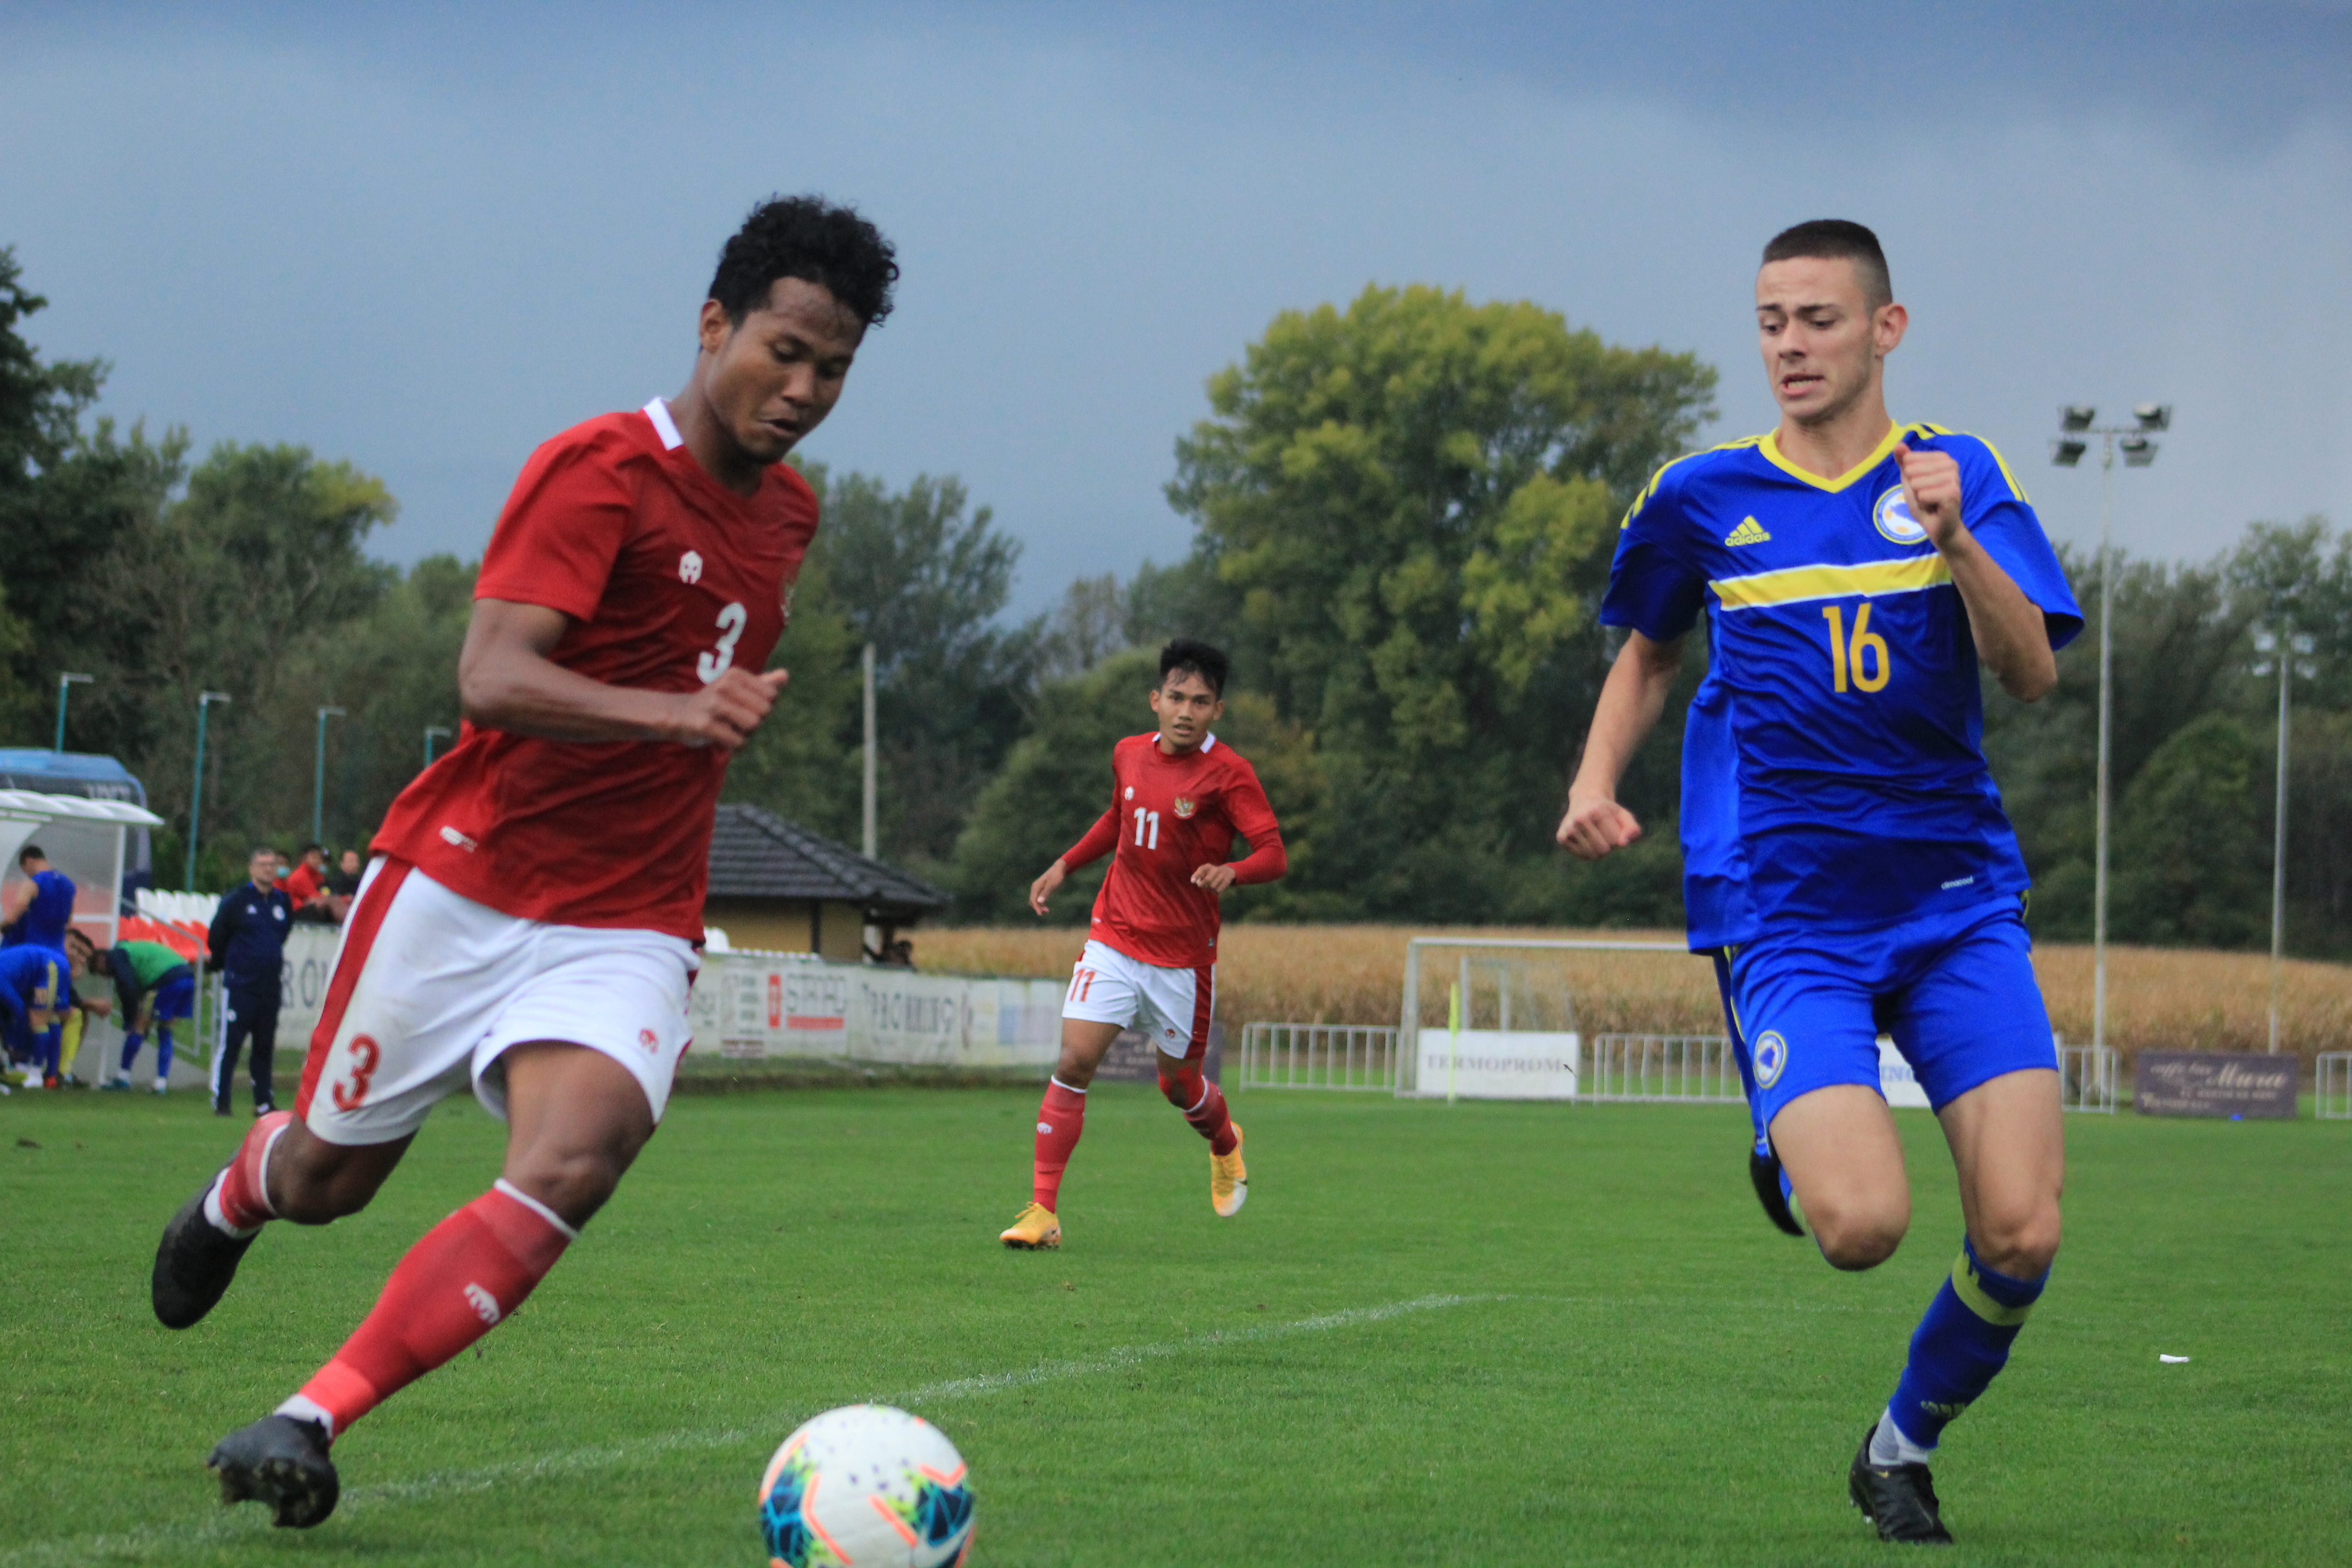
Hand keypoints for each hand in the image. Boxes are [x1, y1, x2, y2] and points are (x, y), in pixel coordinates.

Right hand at [665, 668, 788, 750]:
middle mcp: (724, 685)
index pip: (771, 695)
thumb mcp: (738, 688)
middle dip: (756, 721)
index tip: (745, 708)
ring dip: (746, 733)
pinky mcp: (705, 725)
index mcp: (735, 674)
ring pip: (753, 725)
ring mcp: (714, 705)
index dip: (763, 707)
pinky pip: (737, 741)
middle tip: (737, 721)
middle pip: (765, 711)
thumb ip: (763, 683)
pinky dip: (735, 745)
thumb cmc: (715, 702)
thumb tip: (785, 675)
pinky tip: (723, 738)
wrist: (678, 714)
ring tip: (730, 728)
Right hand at [1029, 859, 1067, 916]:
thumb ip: (1045, 893)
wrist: (1060, 868)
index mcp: (1036, 886)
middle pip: (1032, 901)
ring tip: (1047, 910)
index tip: (1041, 914)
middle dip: (1037, 907)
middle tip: (1046, 912)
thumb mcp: (1052, 885)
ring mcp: (1038, 888)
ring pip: (1035, 900)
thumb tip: (1039, 902)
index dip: (1036, 908)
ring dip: (1039, 906)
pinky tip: (1046, 907)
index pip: (1033, 900)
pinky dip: (1041, 903)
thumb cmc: (1057, 876)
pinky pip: (1038, 898)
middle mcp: (1035, 887)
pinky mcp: (1041, 888)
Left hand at [1190, 863, 1237, 894]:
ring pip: (1212, 886)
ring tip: (1209, 886)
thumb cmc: (1210, 873)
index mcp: (1208, 866)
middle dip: (1202, 885)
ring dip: (1209, 889)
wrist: (1227, 871)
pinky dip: (1215, 891)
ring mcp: (1222, 875)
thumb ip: (1196, 875)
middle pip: (1207, 880)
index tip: (1192, 881)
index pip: (1201, 870)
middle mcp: (1215, 869)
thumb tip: (1193, 881)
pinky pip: (1218, 890)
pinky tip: (1215, 888)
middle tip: (1201, 885)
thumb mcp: (1203, 871)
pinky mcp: (1227, 881)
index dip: (1196, 875)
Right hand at [1556, 791, 1642, 860]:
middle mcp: (1580, 818)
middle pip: (1603, 850)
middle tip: (1604, 834)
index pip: (1615, 841)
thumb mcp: (1624, 816)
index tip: (1612, 828)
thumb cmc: (1608, 812)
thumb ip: (1632, 829)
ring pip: (1592, 855)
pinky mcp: (1561, 837)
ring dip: (1598, 851)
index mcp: (1597, 811)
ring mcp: (1569, 828)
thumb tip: (1624, 844)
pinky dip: (1587, 853)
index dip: (1618, 839)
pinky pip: (1581, 856)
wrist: (1584, 800)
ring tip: (1596, 837)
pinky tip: (1586, 841)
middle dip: (1608, 846)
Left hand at [1895, 443, 1966, 550]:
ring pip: (1916, 483)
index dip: (1909, 477)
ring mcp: (1954, 478)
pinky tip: (1934, 507)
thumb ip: (1904, 461)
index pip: (1909, 459)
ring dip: (1919, 497)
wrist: (1939, 525)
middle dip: (1913, 488)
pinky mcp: (1953, 493)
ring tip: (1930, 501)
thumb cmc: (1925, 502)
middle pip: (1911, 471)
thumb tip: (1898, 444)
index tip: (1922, 487)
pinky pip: (1923, 495)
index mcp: (1942, 457)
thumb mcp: (1910, 479)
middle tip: (1926, 496)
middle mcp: (1951, 464)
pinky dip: (1923, 504)